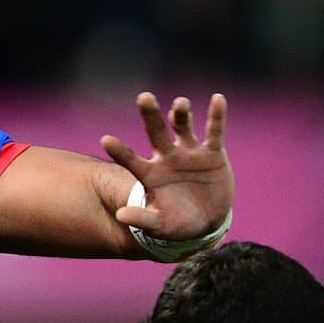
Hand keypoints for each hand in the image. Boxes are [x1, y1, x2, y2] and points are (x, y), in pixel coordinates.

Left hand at [107, 92, 233, 240]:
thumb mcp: (159, 224)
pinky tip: (218, 99)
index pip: (130, 160)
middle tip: (144, 97)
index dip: (119, 151)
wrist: (207, 221)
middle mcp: (167, 158)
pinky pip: (215, 132)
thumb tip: (120, 216)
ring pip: (183, 127)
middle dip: (150, 116)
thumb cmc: (177, 223)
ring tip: (180, 103)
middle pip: (156, 133)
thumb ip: (142, 219)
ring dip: (181, 114)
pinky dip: (217, 117)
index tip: (105, 140)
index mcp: (150, 174)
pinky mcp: (213, 153)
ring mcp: (189, 153)